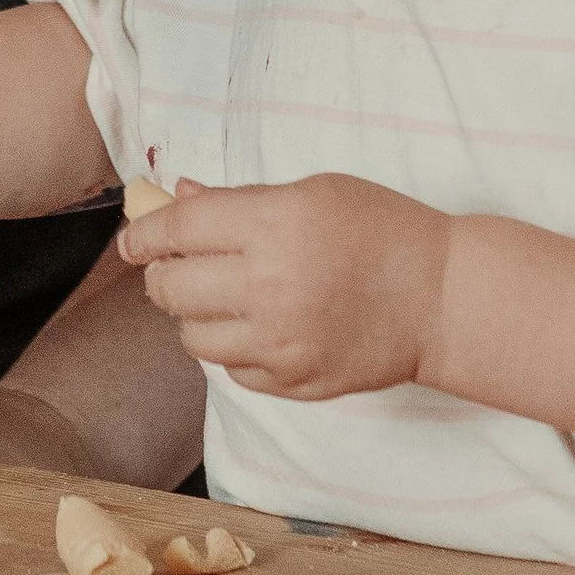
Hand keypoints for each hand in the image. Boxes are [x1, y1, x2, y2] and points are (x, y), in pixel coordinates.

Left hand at [119, 173, 446, 398]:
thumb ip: (237, 199)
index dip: (144, 234)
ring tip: (224, 299)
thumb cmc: (381, 230)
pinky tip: (262, 327)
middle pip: (172, 290)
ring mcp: (280, 342)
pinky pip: (232, 370)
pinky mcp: (294, 382)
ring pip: (192, 338)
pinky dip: (234, 349)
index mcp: (274, 225)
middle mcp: (270, 286)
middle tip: (177, 268)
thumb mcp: (313, 192)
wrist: (443, 297)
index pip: (178, 232)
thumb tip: (173, 198)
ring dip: (195, 317)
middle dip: (163, 277)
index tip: (131, 240)